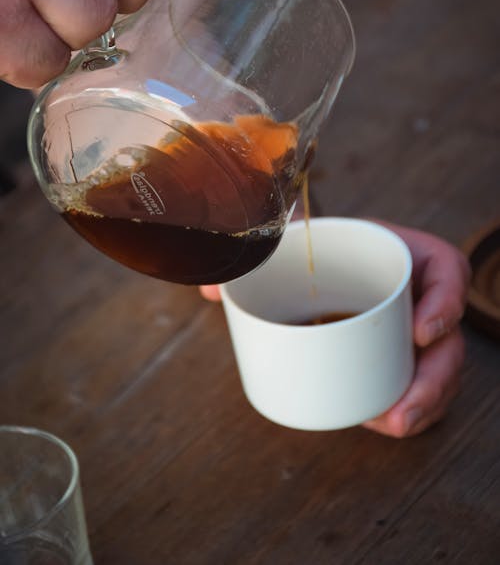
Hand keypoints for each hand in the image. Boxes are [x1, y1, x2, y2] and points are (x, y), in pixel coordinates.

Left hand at [200, 221, 469, 437]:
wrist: (320, 258)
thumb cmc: (315, 247)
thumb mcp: (296, 242)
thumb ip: (259, 256)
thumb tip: (210, 289)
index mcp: (401, 254)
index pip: (445, 271)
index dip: (446, 302)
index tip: (421, 332)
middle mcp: (416, 293)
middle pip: (448, 339)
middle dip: (433, 381)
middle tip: (402, 411)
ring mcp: (412, 327)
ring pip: (439, 370)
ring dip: (422, 404)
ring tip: (388, 425)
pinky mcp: (402, 352)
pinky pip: (418, 381)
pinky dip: (408, 405)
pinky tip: (382, 421)